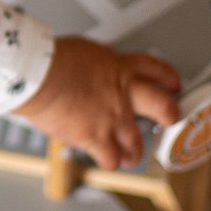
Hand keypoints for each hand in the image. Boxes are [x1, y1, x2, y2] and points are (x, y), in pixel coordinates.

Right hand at [14, 37, 181, 169]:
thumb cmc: (50, 59)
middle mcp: (122, 94)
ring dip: (134, 151)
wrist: (38, 76)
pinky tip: (105, 159)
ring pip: (137, 144)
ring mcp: (112, 119)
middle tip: (170, 119)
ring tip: (130, 154)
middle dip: (170, 115)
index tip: (172, 85)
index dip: (168, 78)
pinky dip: (108, 161)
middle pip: (163, 107)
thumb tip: (99, 63)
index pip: (155, 69)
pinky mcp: (96, 139)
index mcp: (119, 67)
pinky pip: (111, 159)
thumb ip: (99, 61)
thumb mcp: (83, 50)